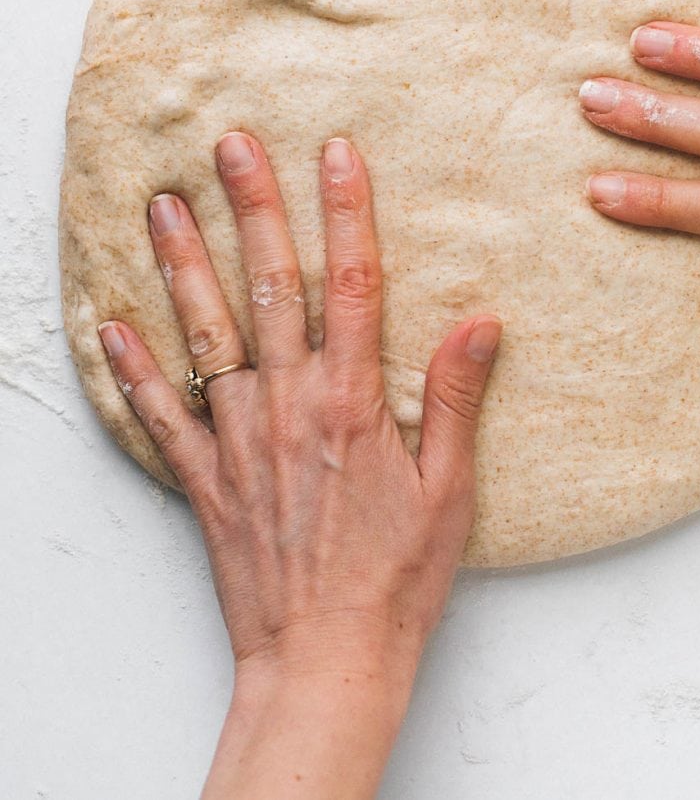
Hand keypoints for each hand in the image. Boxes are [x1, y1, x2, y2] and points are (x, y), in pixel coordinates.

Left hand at [98, 133, 501, 799]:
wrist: (325, 662)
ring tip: (165, 205)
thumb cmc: (395, 580)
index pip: (353, 284)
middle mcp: (289, 406)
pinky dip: (132, 368)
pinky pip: (160, 413)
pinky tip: (111, 325)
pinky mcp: (205, 478)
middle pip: (270, 287)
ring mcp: (239, 439)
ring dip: (184, 264)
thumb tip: (480, 322)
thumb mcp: (449, 491)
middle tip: (232, 145)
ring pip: (207, 333)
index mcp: (353, 403)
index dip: (346, 211)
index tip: (337, 152)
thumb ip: (456, 400)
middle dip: (254, 208)